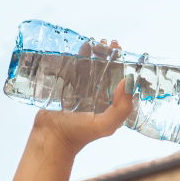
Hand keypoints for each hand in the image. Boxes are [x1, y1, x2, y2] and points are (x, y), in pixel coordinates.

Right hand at [32, 39, 135, 153]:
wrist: (51, 138)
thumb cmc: (79, 134)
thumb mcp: (106, 124)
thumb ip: (122, 108)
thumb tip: (128, 82)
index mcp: (109, 103)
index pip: (118, 79)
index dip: (121, 63)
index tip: (120, 49)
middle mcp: (96, 96)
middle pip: (104, 70)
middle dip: (107, 56)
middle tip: (107, 42)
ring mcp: (80, 92)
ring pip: (88, 68)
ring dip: (91, 54)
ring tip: (93, 42)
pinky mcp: (64, 89)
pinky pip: (71, 70)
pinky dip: (74, 59)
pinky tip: (77, 48)